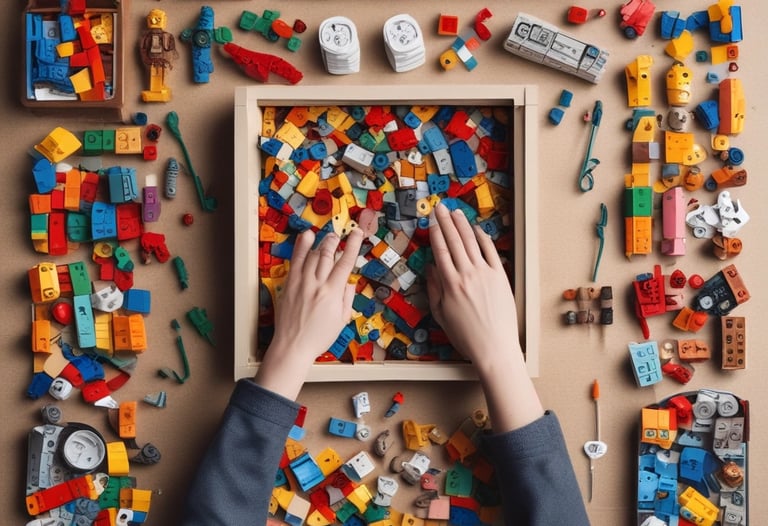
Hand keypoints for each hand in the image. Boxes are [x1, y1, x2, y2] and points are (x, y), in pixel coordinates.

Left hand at [255, 228, 362, 398]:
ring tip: (327, 236)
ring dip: (321, 242)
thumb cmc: (318, 337)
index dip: (352, 246)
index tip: (357, 234)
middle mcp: (317, 284)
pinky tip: (306, 236)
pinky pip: (295, 260)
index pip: (345, 263)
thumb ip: (347, 298)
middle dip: (335, 241)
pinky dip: (301, 247)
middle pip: (327, 254)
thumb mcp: (342, 320)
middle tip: (339, 235)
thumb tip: (350, 281)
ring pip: (312, 254)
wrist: (293, 346)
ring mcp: (301, 282)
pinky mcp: (289, 284)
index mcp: (332, 293)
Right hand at [428, 203, 542, 431]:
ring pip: (471, 243)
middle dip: (446, 223)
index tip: (431, 221)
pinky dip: (483, 239)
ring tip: (456, 213)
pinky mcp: (500, 277)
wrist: (494, 348)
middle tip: (440, 208)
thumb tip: (431, 268)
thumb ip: (434, 290)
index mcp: (450, 284)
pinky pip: (490, 252)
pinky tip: (477, 230)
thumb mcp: (441, 315)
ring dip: (463, 226)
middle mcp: (467, 274)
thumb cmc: (465, 336)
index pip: (441, 251)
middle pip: (455, 242)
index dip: (435, 233)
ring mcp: (485, 274)